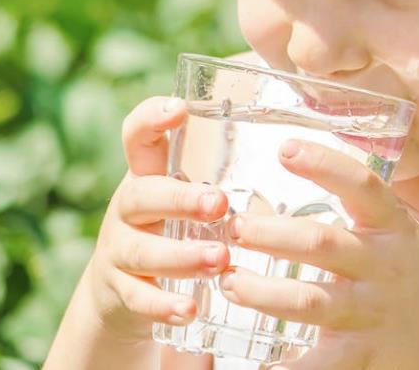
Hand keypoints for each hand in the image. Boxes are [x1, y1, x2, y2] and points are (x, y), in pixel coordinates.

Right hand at [85, 96, 230, 341]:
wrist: (121, 290)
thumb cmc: (175, 227)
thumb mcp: (187, 194)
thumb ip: (221, 171)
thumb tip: (298, 141)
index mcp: (148, 176)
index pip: (137, 136)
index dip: (151, 118)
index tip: (179, 108)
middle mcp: (128, 208)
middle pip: (141, 194)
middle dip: (179, 199)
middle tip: (218, 203)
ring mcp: (120, 251)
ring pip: (142, 251)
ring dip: (181, 256)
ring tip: (218, 260)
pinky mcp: (120, 292)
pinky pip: (138, 299)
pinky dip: (164, 305)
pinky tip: (191, 309)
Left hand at [217, 140, 418, 368]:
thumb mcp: (414, 233)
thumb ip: (374, 208)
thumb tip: (323, 166)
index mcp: (395, 229)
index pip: (362, 187)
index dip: (325, 165)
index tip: (286, 150)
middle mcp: (384, 266)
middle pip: (322, 244)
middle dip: (273, 234)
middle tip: (234, 227)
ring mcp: (373, 311)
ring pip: (310, 301)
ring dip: (264, 292)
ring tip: (231, 282)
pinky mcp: (365, 353)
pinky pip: (319, 364)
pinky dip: (288, 368)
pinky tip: (257, 364)